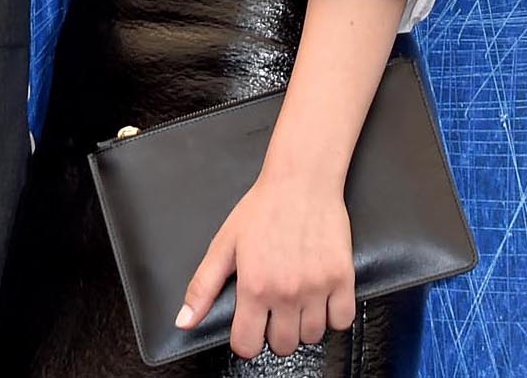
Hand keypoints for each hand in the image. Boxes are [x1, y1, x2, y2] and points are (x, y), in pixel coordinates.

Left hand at [175, 172, 355, 358]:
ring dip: (304, 324)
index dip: (246, 338)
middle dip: (276, 332)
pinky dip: (333, 314)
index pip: (247, 346)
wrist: (301, 180)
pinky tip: (321, 296)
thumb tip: (184, 322)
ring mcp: (317, 286)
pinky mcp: (342, 277)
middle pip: (283, 346)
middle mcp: (286, 292)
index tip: (251, 323)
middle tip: (276, 307)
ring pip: (312, 336)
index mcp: (254, 287)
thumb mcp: (224, 244)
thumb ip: (203, 287)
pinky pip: (342, 320)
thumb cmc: (262, 208)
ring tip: (298, 299)